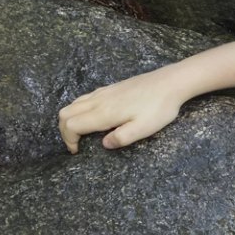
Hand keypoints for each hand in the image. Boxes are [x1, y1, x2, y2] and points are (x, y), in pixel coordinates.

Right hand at [58, 68, 184, 153]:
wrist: (170, 82)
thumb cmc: (159, 108)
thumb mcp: (144, 129)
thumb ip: (122, 138)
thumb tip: (104, 144)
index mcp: (103, 113)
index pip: (71, 125)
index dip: (68, 140)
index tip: (77, 151)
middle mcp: (99, 100)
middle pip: (65, 113)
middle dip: (64, 130)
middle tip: (75, 143)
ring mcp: (104, 91)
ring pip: (74, 103)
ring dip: (71, 119)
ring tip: (81, 133)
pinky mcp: (111, 87)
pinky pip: (85, 98)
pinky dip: (79, 109)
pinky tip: (94, 117)